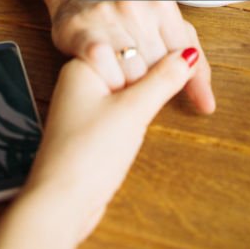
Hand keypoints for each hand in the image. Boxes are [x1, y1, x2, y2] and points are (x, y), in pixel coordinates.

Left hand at [28, 50, 199, 239]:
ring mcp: (86, 104)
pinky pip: (123, 106)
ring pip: (130, 86)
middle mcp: (82, 80)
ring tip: (170, 98)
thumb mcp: (133, 111)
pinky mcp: (93, 126)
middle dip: (159, 72)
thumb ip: (163, 79)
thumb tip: (187, 57)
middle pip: (132, 64)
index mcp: (85, 64)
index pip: (132, 43)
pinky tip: (147, 118)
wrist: (59, 205)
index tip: (189, 63)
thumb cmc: (85, 157)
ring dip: (152, 92)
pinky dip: (141, 110)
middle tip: (186, 82)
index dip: (164, 52)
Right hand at [51, 0, 214, 113]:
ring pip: (131, 74)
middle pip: (157, 69)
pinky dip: (107, 79)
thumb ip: (194, 67)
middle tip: (142, 79)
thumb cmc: (128, 15)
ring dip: (129, 84)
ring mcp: (106, 15)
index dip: (183, 79)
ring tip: (123, 76)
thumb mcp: (168, 32)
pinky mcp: (80, 29)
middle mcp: (135, 6)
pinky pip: (103, 69)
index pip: (183, 55)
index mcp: (161, 4)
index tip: (185, 98)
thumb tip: (207, 105)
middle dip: (152, 81)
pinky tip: (105, 74)